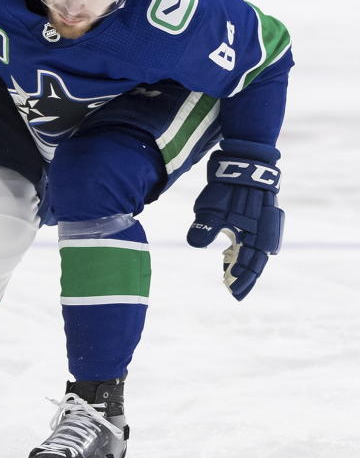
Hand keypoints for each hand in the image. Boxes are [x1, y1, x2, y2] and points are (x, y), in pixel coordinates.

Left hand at [186, 142, 283, 299]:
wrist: (245, 165)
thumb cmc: (228, 188)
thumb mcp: (212, 208)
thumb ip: (205, 227)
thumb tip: (194, 245)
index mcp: (254, 236)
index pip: (249, 265)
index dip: (241, 279)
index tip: (231, 291)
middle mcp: (263, 234)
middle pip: (255, 262)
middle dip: (245, 277)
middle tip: (235, 292)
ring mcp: (263, 225)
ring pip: (256, 251)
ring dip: (245, 264)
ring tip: (230, 275)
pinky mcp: (259, 217)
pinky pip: (254, 239)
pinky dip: (245, 249)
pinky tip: (230, 254)